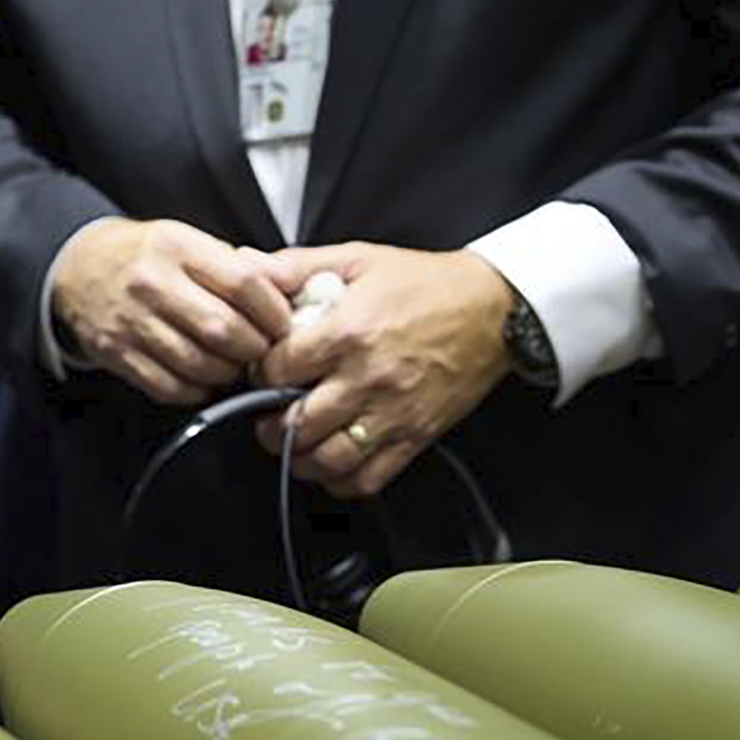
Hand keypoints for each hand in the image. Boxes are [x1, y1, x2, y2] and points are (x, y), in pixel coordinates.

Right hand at [50, 216, 291, 406]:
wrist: (78, 267)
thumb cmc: (146, 256)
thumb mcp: (189, 242)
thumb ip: (238, 267)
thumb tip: (293, 290)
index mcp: (176, 247)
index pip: (244, 284)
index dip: (274, 312)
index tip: (283, 325)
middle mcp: (151, 282)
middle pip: (225, 330)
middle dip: (255, 349)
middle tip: (262, 351)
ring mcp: (130, 321)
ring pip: (200, 364)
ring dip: (228, 373)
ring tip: (233, 363)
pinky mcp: (115, 353)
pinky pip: (169, 387)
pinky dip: (196, 389)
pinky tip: (202, 377)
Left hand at [256, 244, 515, 495]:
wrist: (493, 309)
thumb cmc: (424, 283)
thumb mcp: (357, 259)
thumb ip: (296, 265)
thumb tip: (246, 264)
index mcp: (347, 333)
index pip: (277, 370)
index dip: (258, 375)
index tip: (260, 373)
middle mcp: (367, 378)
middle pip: (296, 424)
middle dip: (268, 425)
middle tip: (265, 417)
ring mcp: (394, 412)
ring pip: (329, 460)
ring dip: (300, 459)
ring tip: (293, 444)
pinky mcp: (417, 435)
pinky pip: (370, 478)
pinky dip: (342, 481)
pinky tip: (332, 464)